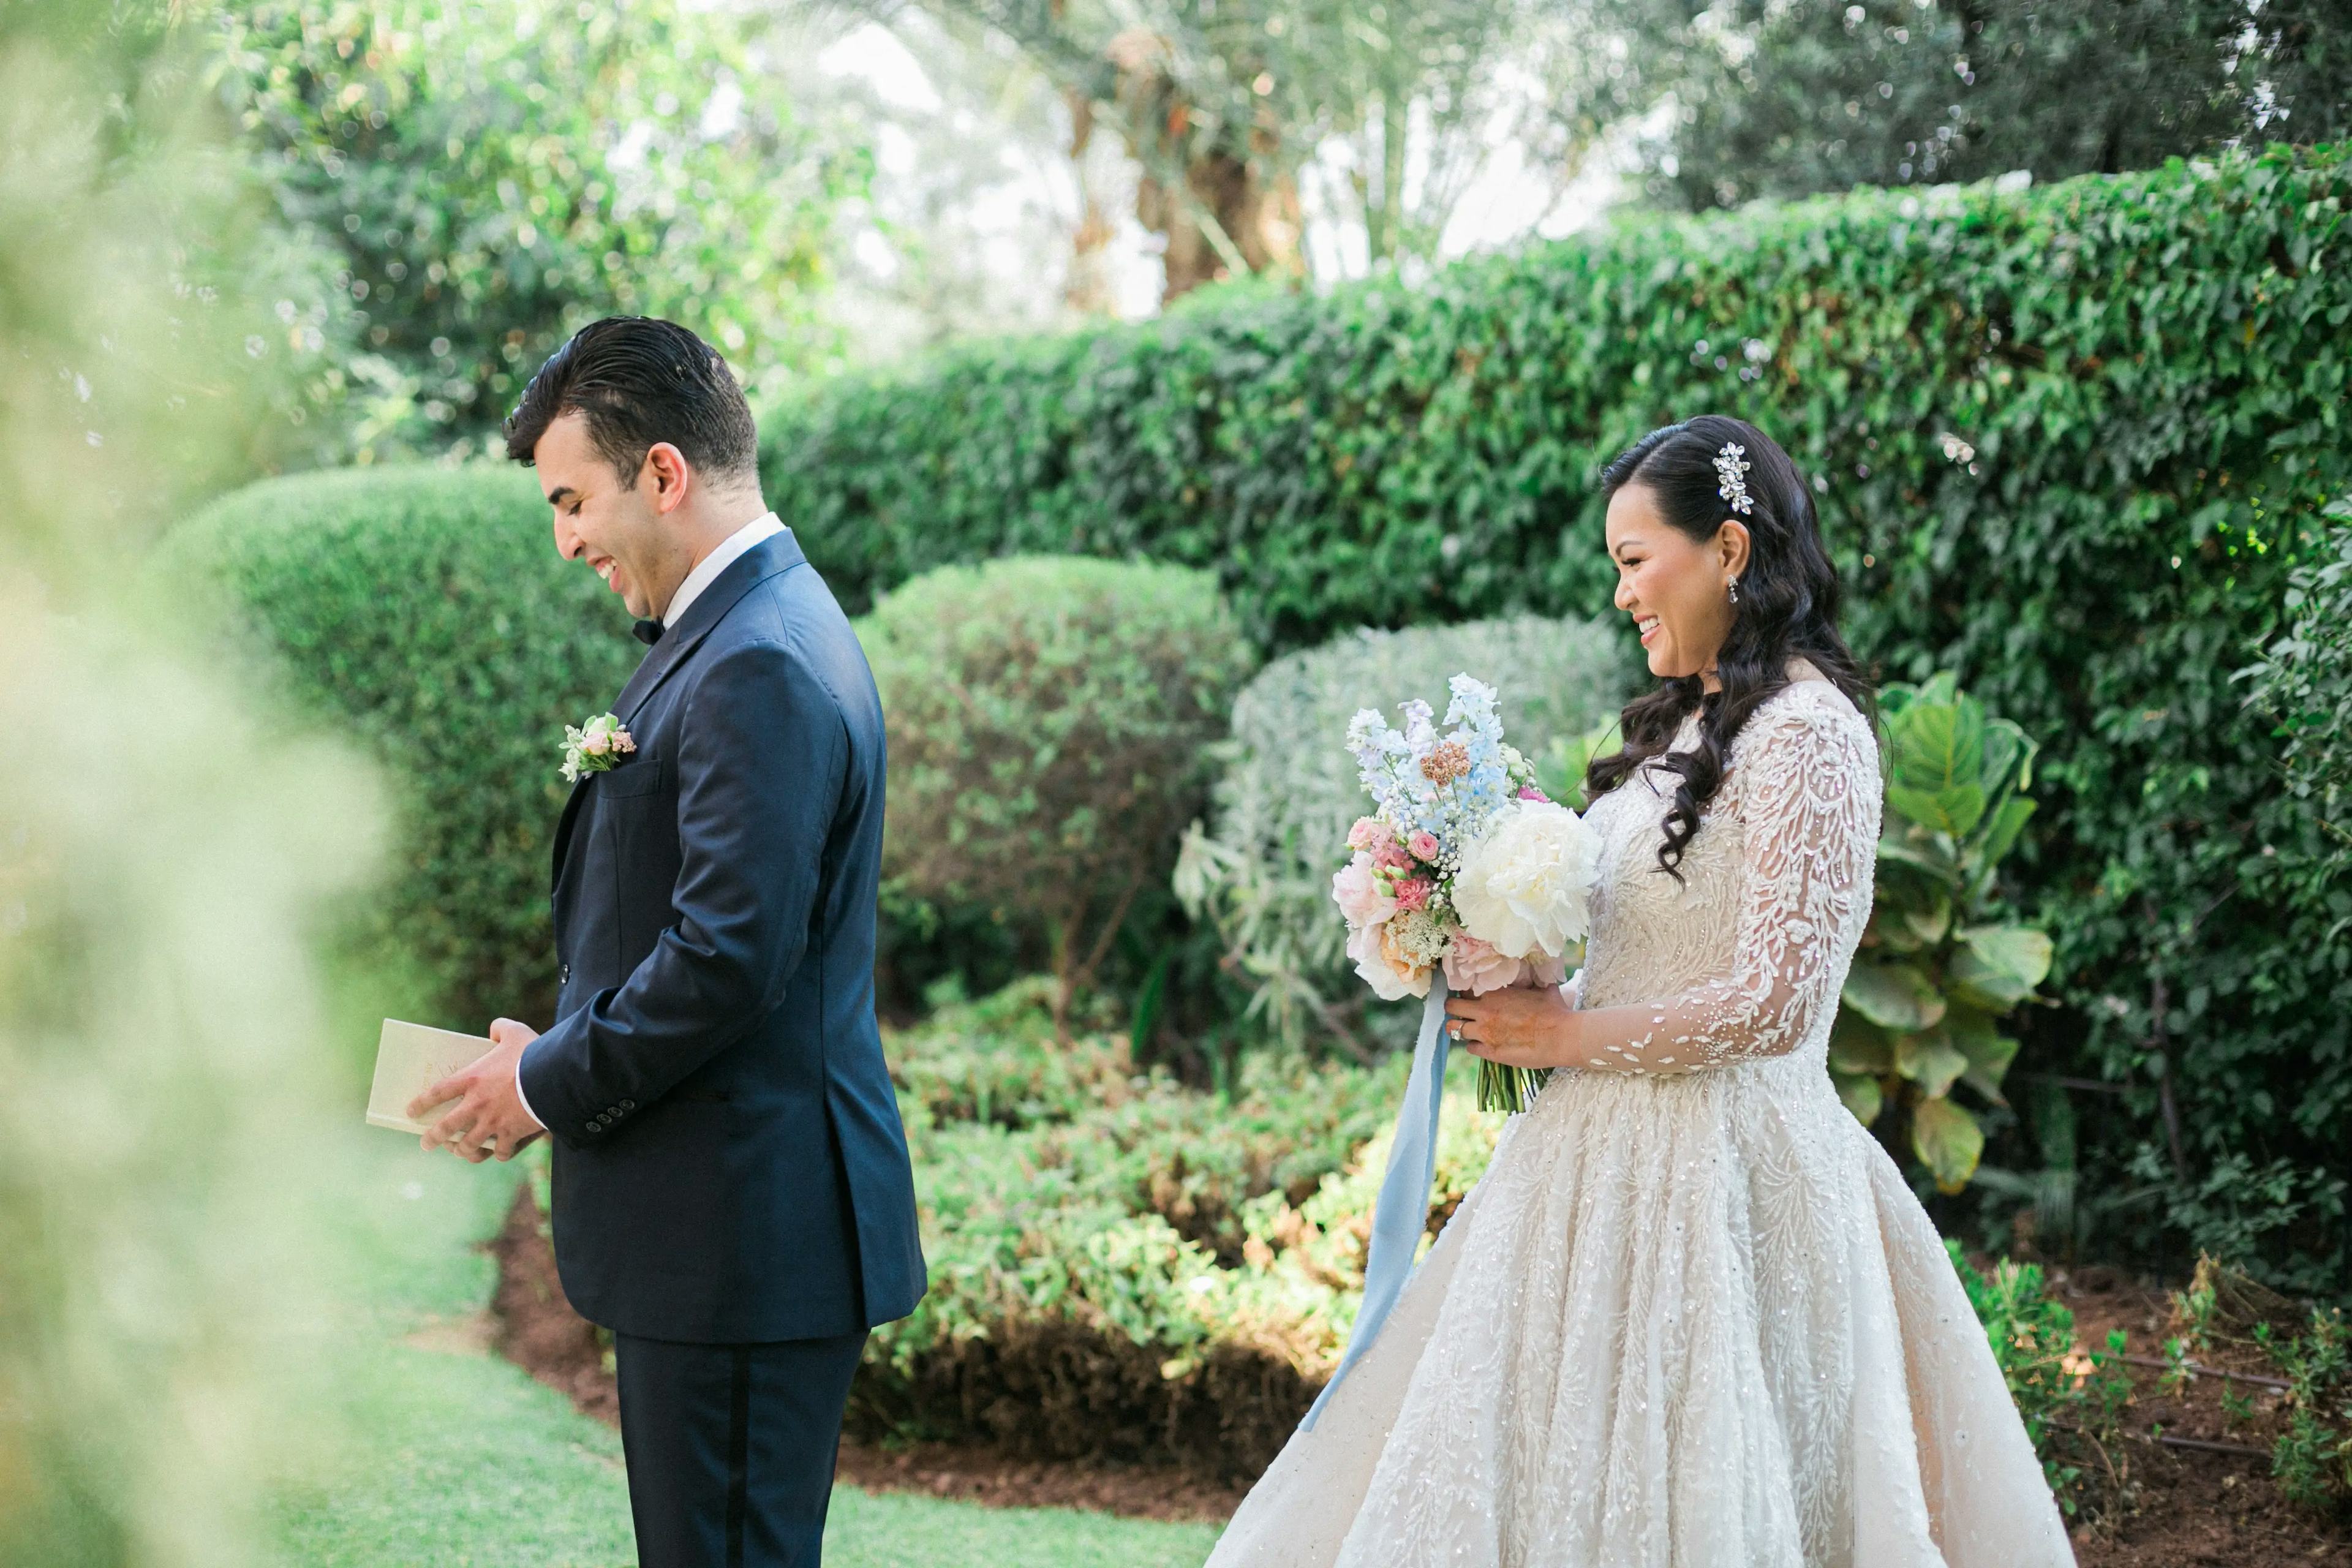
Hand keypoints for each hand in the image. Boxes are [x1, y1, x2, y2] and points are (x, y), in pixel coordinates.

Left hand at [409, 1016, 545, 1163]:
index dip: (421, 1103)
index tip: (411, 1111)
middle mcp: (476, 1105)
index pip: (437, 1093)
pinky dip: (499, 1154)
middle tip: (426, 1143)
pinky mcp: (511, 1134)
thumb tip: (494, 1029)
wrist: (554, 1077)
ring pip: (469, 1145)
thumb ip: (501, 1028)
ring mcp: (492, 1123)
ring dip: (462, 1151)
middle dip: (433, 1138)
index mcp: (472, 1079)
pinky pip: (500, 1152)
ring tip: (460, 1152)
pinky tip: (499, 1153)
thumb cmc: (533, 1053)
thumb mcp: (515, 1032)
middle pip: (446, 1127)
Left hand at [1444, 984, 1582, 1070]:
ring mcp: (1484, 1033)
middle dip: (1454, 1008)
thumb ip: (1528, 981)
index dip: (1467, 993)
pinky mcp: (1489, 1052)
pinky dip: (1474, 1046)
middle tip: (1462, 1012)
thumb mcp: (1540, 988)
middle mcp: (1483, 1011)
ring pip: (1455, 1029)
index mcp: (1493, 992)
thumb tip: (1533, 973)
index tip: (1471, 996)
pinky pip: (1470, 1048)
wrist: (1561, 1036)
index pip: (1465, 989)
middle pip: (1451, 1007)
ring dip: (1461, 1028)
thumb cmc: (1554, 1010)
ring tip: (1469, 1029)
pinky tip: (1484, 1045)